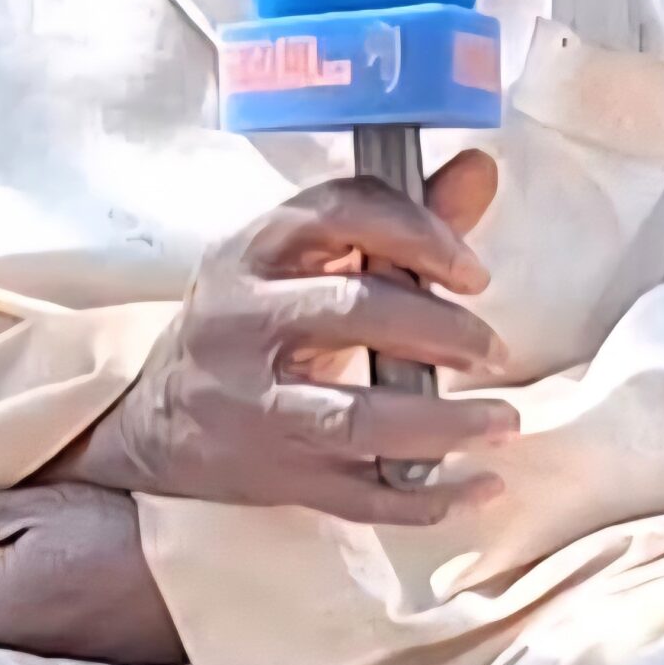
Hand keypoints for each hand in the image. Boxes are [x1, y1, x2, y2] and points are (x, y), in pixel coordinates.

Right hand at [55, 148, 514, 525]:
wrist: (159, 418)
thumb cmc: (253, 318)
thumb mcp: (301, 258)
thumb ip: (395, 219)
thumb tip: (481, 168)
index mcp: (253, 250)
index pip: (340, 213)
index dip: (419, 232)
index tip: (473, 270)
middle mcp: (245, 321)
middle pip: (355, 312)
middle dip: (441, 328)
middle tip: (492, 347)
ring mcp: (256, 405)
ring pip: (359, 418)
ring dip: (445, 423)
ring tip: (504, 419)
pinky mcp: (275, 476)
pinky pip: (361, 496)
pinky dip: (429, 495)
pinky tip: (482, 482)